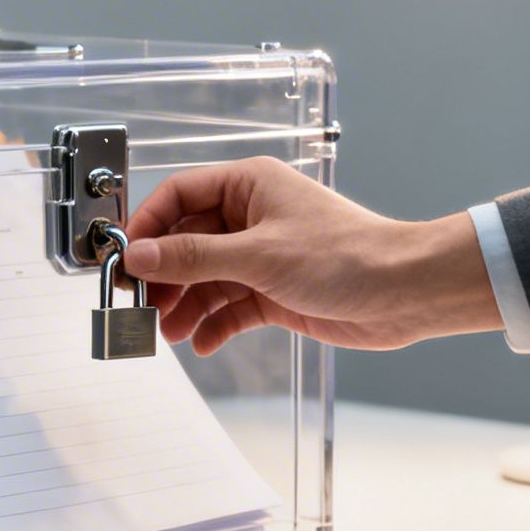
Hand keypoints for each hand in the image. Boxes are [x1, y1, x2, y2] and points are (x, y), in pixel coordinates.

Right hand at [121, 157, 501, 353]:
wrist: (407, 293)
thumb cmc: (349, 256)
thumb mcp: (259, 255)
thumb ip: (193, 257)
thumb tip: (139, 256)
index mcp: (247, 187)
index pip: (178, 195)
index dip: (147, 225)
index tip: (123, 258)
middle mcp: (251, 217)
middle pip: (186, 242)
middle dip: (163, 276)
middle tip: (140, 305)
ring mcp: (262, 256)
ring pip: (204, 279)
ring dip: (184, 306)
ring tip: (167, 332)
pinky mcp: (274, 292)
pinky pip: (229, 307)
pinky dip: (213, 325)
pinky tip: (202, 343)